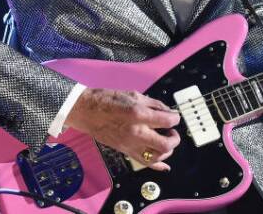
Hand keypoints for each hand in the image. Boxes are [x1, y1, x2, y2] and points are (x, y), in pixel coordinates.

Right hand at [63, 88, 180, 170]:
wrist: (86, 111)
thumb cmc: (108, 100)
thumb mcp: (134, 95)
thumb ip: (154, 104)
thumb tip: (168, 112)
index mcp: (138, 115)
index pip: (167, 121)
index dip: (175, 118)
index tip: (174, 116)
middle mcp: (136, 132)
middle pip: (165, 144)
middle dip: (174, 138)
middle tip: (172, 131)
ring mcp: (130, 144)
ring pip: (157, 157)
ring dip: (167, 150)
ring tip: (165, 141)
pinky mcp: (125, 151)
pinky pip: (144, 163)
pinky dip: (157, 166)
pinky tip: (164, 165)